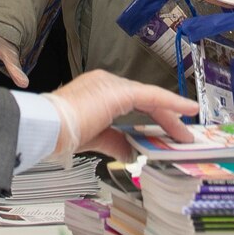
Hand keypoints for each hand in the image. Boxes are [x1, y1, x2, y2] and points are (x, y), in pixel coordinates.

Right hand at [48, 71, 196, 159]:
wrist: (47, 128)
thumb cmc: (61, 133)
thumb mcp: (96, 138)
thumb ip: (116, 142)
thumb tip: (130, 152)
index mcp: (99, 91)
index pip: (134, 101)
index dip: (155, 115)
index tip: (170, 129)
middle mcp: (106, 82)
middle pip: (146, 99)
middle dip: (167, 118)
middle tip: (182, 135)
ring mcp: (111, 84)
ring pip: (150, 98)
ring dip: (171, 115)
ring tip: (185, 133)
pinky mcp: (118, 91)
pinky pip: (151, 96)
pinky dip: (171, 103)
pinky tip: (186, 110)